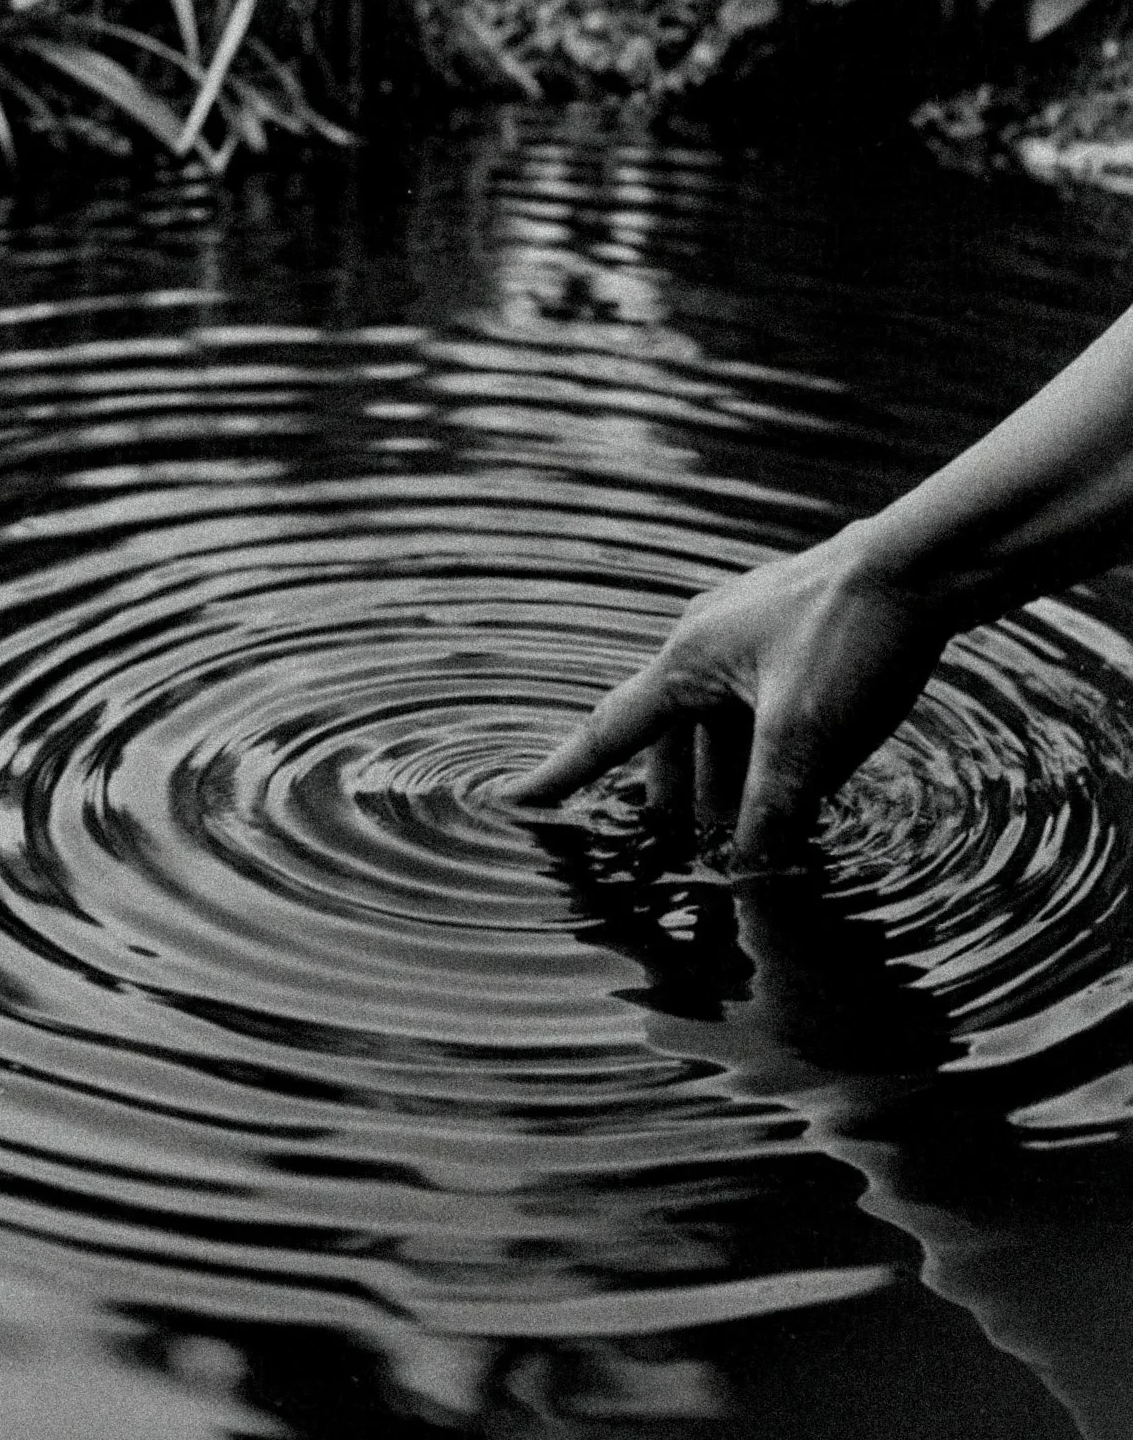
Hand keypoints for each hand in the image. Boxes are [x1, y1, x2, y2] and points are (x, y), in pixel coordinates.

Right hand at [505, 522, 949, 863]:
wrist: (929, 562)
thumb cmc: (853, 635)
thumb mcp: (805, 739)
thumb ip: (768, 811)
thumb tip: (745, 877)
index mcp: (686, 663)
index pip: (607, 733)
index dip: (559, 777)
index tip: (510, 802)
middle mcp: (704, 646)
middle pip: (670, 744)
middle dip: (676, 802)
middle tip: (688, 853)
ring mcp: (749, 639)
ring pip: (720, 731)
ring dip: (730, 785)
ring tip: (756, 834)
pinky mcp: (792, 641)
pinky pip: (759, 712)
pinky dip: (766, 758)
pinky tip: (801, 791)